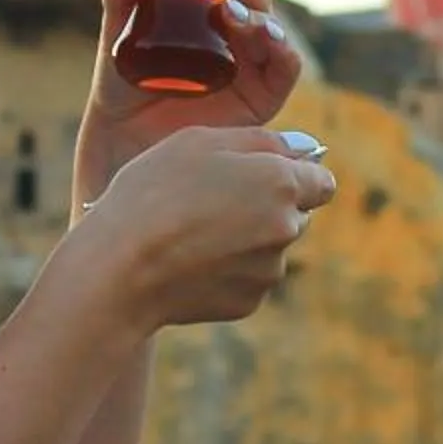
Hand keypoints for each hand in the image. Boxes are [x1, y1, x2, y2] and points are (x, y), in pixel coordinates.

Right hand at [65, 125, 339, 329]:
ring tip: (193, 233)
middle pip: (297, 214)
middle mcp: (287, 228)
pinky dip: (228, 270)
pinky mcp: (248, 302)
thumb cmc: (153, 192)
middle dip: (269, 206)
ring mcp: (268, 271)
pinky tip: (189, 262)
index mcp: (281, 182)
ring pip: (270, 248)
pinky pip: (247, 279)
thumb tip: (298, 150)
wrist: (119, 268)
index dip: (296, 175)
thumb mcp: (199, 140)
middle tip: (215, 201)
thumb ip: (259, 140)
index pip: (323, 181)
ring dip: (247, 239)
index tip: (266, 176)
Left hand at [74, 0, 303, 203]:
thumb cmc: (121, 89)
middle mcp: (237, 37)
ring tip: (228, 6)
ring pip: (273, 28)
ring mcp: (252, 67)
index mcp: (210, 13)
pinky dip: (280, 48)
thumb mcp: (116, 36)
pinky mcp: (262, 101)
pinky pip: (284, 69)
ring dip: (259, 11)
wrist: (120, 145)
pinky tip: (262, 34)